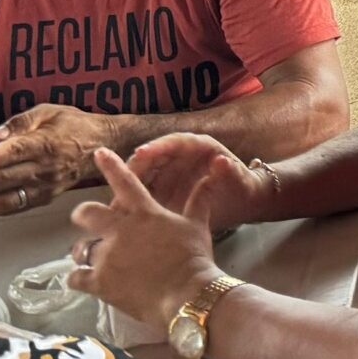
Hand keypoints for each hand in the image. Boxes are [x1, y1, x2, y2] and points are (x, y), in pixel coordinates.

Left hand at [0, 104, 108, 215]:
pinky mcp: (44, 198)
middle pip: (2, 180)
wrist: (104, 145)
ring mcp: (45, 187)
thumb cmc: (74, 124)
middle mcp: (45, 168)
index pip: (13, 153)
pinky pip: (13, 207)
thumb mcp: (49, 111)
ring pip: (5, 200)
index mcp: (45, 143)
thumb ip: (20, 122)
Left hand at [70, 148, 221, 335]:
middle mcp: (120, 230)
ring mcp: (107, 256)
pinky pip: (76, 278)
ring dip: (82, 251)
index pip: (125, 181)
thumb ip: (200, 198)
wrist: (186, 294)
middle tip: (84, 219)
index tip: (99, 153)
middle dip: (82, 215)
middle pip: (87, 214)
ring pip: (80, 248)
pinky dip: (77, 278)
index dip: (110, 165)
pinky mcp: (99, 282)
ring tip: (86, 256)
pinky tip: (80, 280)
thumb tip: (213, 173)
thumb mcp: (198, 225)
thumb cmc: (194, 257)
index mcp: (144, 213)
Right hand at [130, 133, 270, 231]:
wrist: (242, 202)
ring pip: (142, 176)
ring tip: (115, 201)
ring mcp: (167, 172)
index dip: (156, 147)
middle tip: (118, 181)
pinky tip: (120, 216)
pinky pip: (143, 194)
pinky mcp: (161, 190)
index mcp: (197, 146)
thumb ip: (229, 171)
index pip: (173, 142)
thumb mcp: (239, 179)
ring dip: (128, 187)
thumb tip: (222, 161)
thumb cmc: (241, 186)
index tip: (141, 154)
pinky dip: (132, 202)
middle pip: (151, 158)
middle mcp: (178, 156)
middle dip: (135, 168)